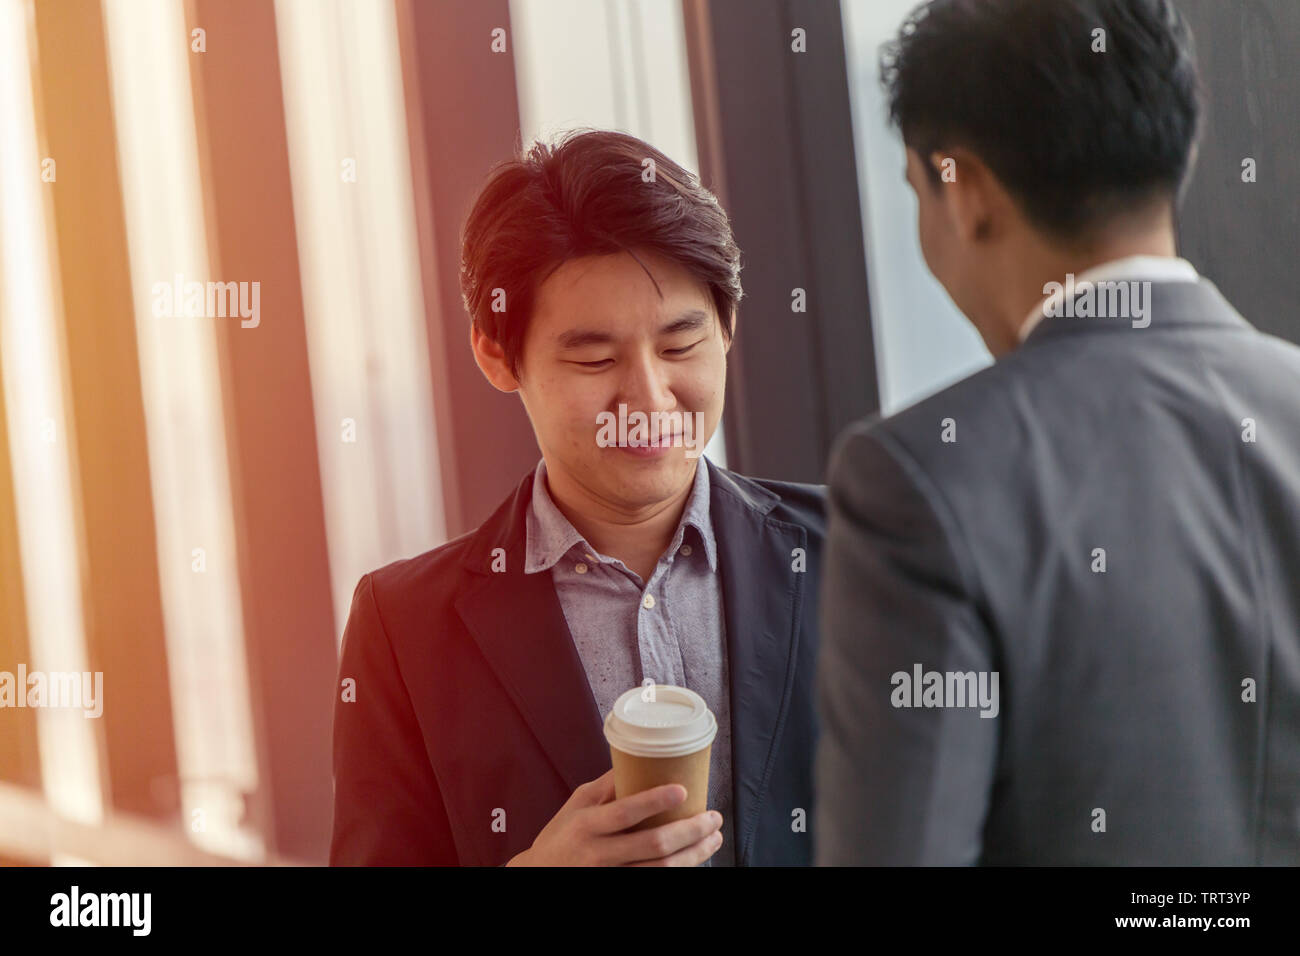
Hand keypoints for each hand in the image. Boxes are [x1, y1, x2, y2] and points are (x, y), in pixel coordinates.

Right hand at [505, 769, 723, 865]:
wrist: (539, 874)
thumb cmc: (561, 835)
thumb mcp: (577, 803)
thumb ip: (608, 785)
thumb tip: (641, 757)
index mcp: (587, 824)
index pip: (624, 812)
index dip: (654, 801)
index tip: (682, 789)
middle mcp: (598, 853)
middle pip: (652, 845)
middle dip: (690, 832)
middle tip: (713, 818)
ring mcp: (610, 875)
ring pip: (660, 869)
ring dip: (694, 854)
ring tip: (714, 838)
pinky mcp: (618, 886)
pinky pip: (654, 880)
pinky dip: (679, 869)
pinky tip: (694, 858)